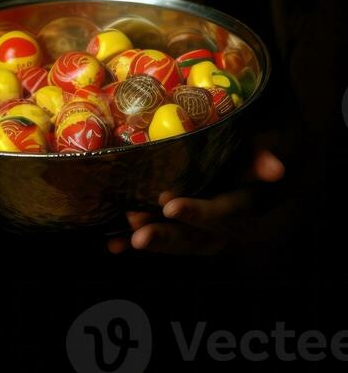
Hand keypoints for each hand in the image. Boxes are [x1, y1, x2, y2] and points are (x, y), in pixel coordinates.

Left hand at [106, 140, 285, 255]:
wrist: (249, 160)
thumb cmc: (251, 146)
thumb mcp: (259, 147)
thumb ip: (261, 158)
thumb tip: (277, 169)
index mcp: (242, 205)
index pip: (223, 213)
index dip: (198, 213)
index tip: (169, 206)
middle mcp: (223, 225)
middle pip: (196, 239)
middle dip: (166, 238)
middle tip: (138, 235)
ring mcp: (201, 229)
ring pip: (178, 243)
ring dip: (152, 240)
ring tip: (125, 236)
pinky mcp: (182, 227)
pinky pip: (161, 238)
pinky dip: (136, 243)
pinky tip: (113, 244)